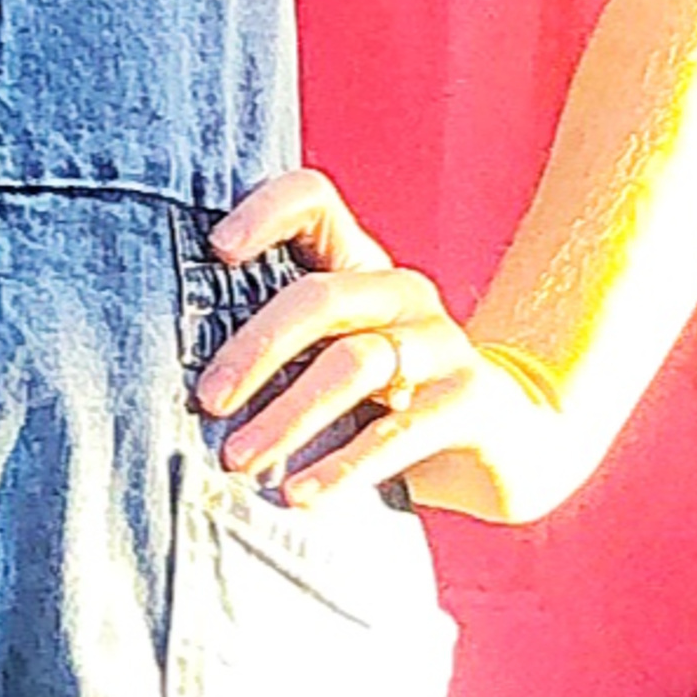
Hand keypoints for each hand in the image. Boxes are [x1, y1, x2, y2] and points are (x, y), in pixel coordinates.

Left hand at [194, 165, 586, 524]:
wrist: (509, 443)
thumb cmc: (394, 395)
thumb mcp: (341, 354)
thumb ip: (284, 346)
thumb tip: (188, 381)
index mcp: (363, 263)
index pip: (314, 199)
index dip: (265, 211)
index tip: (217, 251)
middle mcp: (404, 290)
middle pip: (320, 297)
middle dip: (255, 350)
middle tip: (207, 401)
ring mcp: (443, 343)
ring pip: (353, 365)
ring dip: (288, 417)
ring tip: (238, 460)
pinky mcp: (471, 400)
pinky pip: (400, 432)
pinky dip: (343, 467)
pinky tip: (300, 497)